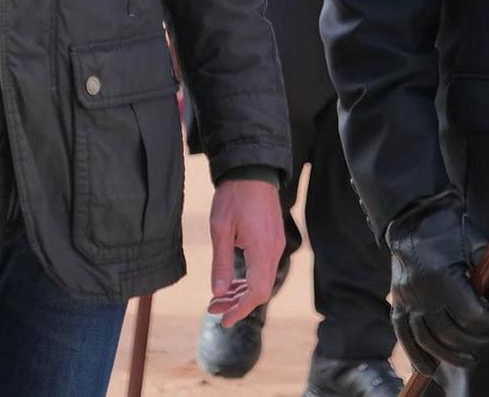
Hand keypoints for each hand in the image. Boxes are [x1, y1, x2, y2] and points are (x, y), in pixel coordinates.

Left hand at [208, 176, 283, 327]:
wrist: (251, 169)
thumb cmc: (233, 196)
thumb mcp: (220, 229)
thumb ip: (221, 262)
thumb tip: (218, 293)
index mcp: (262, 250)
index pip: (257, 292)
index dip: (241, 310)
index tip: (223, 320)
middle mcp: (274, 250)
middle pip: (260, 290)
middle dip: (237, 304)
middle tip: (213, 309)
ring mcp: (275, 245)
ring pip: (262, 280)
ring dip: (241, 292)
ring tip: (218, 299)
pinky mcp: (272, 239)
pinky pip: (263, 268)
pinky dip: (248, 279)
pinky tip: (232, 282)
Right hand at [385, 195, 488, 374]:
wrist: (414, 216)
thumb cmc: (450, 229)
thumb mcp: (479, 247)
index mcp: (444, 277)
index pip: (472, 317)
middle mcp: (422, 293)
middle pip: (451, 334)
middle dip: (475, 342)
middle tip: (488, 338)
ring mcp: (407, 300)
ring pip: (428, 341)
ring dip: (450, 356)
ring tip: (469, 359)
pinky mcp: (397, 302)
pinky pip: (404, 336)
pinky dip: (416, 356)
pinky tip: (429, 368)